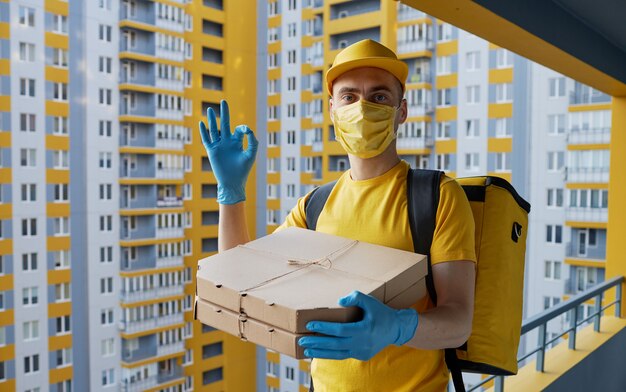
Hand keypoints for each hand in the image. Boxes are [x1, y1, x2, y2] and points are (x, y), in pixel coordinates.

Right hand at [199, 100, 257, 204]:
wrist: (232, 183)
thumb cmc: (243, 170)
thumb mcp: (251, 155)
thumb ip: (253, 142)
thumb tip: (248, 130)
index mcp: (238, 142)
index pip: (240, 129)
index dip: (243, 128)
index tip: (246, 130)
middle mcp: (227, 142)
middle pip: (225, 124)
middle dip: (224, 113)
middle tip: (223, 101)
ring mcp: (219, 146)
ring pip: (214, 130)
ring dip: (211, 119)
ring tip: (209, 109)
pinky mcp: (212, 151)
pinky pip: (206, 139)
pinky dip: (204, 131)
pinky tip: (201, 123)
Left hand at [298, 291, 418, 360]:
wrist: (396, 329)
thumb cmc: (381, 312)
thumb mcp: (370, 301)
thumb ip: (355, 297)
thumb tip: (339, 301)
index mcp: (364, 329)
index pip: (339, 330)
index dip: (324, 327)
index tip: (310, 325)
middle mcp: (362, 343)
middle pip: (335, 344)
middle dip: (317, 342)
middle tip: (302, 339)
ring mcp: (362, 352)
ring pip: (338, 354)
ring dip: (321, 352)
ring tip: (306, 349)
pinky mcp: (362, 356)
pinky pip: (343, 355)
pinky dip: (331, 354)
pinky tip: (320, 351)